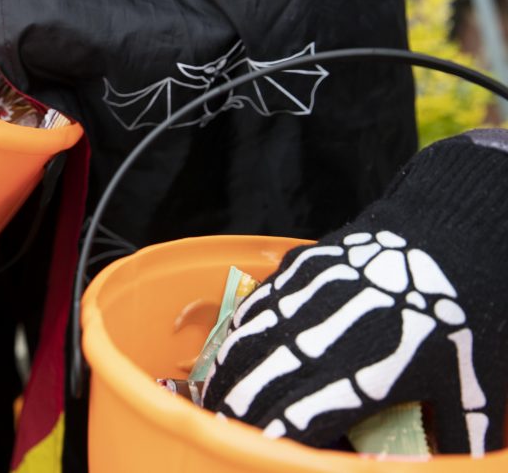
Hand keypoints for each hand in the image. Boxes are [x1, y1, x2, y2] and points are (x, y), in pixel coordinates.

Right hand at [201, 131, 507, 455]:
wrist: (456, 239)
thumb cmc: (467, 321)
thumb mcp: (473, 392)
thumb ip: (446, 439)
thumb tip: (426, 465)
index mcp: (367, 372)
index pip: (297, 418)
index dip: (270, 440)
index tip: (258, 453)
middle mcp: (325, 334)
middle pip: (258, 384)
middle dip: (235, 414)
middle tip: (225, 429)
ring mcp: (305, 296)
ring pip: (246, 344)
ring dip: (225, 377)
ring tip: (215, 400)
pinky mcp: (298, 269)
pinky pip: (255, 308)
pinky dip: (237, 337)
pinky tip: (233, 354)